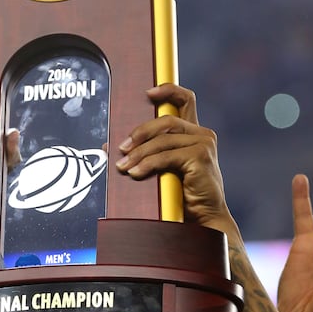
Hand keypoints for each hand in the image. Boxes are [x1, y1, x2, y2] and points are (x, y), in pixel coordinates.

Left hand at [115, 84, 231, 231]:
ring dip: (139, 153)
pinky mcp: (201, 157)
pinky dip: (147, 164)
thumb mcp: (161, 169)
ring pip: (163, 140)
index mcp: (195, 133)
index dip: (167, 90)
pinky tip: (135, 173)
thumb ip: (144, 154)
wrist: (203, 221)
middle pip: (165, 120)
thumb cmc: (182, 197)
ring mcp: (204, 144)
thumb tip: (108, 147)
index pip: (185, 99)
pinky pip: (166, 156)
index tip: (147, 93)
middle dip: (139, 132)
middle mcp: (202, 134)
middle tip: (120, 148)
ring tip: (122, 166)